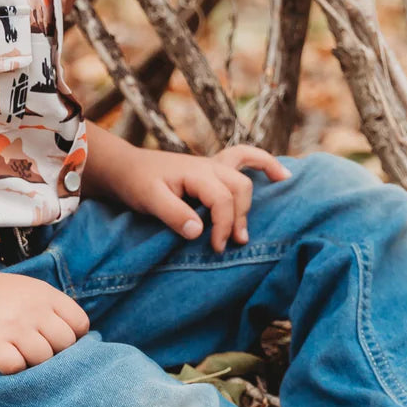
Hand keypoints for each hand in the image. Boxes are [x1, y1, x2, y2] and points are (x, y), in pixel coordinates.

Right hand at [0, 266, 89, 374]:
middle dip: (55, 354)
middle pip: (65, 345)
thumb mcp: (31, 290)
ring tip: (19, 357)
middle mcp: (34, 310)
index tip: (57, 343)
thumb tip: (77, 338)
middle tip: (36, 354)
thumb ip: (54, 309)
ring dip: (33, 364)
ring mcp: (13, 327)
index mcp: (47, 296)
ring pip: (43, 359)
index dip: (73, 338)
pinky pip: (15, 367)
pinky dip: (12, 369)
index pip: (80, 325)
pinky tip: (3, 361)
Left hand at [120, 145, 291, 251]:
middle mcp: (209, 165)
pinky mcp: (211, 170)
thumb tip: (198, 231)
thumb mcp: (148, 199)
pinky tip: (282, 175)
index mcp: (196, 172)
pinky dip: (263, 164)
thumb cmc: (136, 183)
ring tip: (248, 228)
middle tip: (230, 244)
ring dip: (250, 201)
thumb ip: (172, 214)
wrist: (124, 168)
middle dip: (238, 217)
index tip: (216, 247)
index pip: (222, 199)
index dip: (223, 225)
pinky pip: (244, 159)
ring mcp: (212, 165)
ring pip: (244, 177)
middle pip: (239, 188)